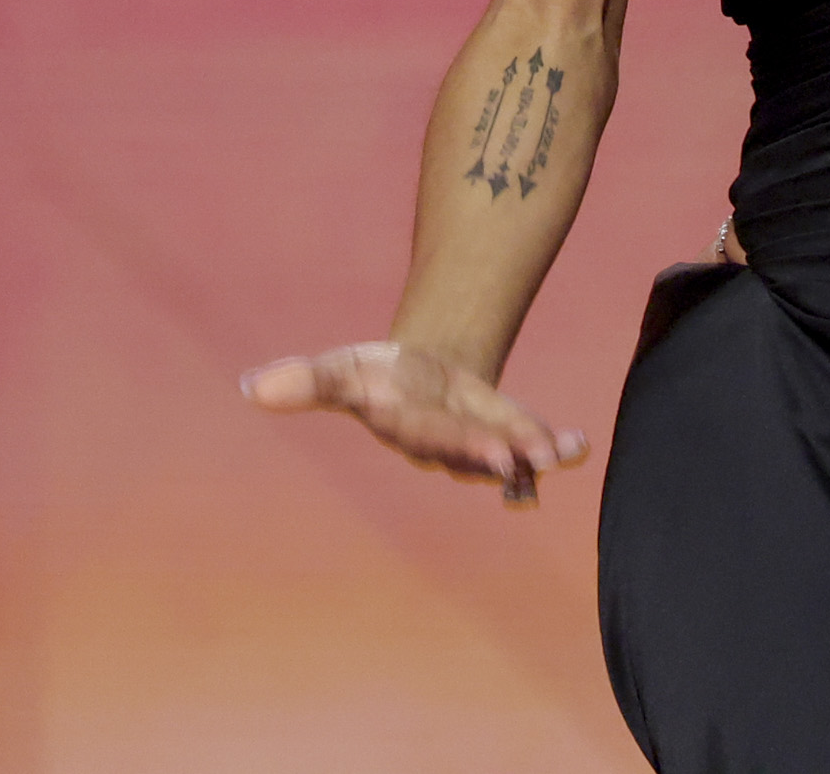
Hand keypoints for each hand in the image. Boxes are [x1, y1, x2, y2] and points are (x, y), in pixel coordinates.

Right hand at [243, 340, 587, 498]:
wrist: (416, 377)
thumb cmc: (374, 376)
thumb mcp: (342, 369)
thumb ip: (306, 381)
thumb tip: (251, 387)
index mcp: (405, 428)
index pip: (427, 436)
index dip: (451, 441)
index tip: (478, 447)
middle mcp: (444, 446)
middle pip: (470, 451)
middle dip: (491, 454)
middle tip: (514, 459)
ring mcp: (477, 444)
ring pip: (508, 456)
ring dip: (533, 455)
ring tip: (560, 451)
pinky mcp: (506, 434)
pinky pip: (532, 445)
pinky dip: (556, 447)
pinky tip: (579, 445)